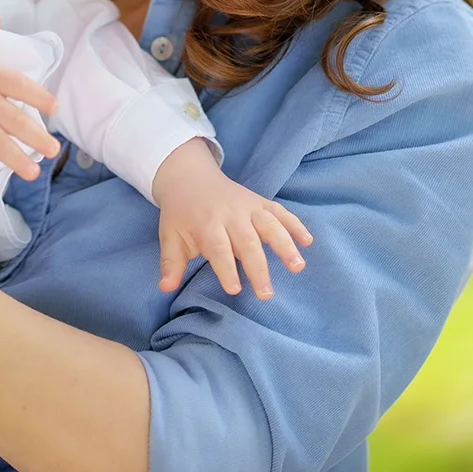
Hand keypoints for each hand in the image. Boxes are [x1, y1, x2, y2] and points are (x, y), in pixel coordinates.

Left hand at [150, 140, 312, 298]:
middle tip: (267, 293)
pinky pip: (281, 212)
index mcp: (207, 225)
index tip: (235, 289)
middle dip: (259, 268)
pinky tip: (308, 241)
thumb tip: (164, 288)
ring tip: (298, 267)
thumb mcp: (170, 236)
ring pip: (270, 225)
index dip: (227, 268)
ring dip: (285, 245)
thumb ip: (171, 263)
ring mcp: (249, 207)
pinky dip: (295, 225)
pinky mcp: (261, 202)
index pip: (218, 249)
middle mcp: (231, 215)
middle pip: (248, 242)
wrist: (190, 177)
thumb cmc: (181, 214)